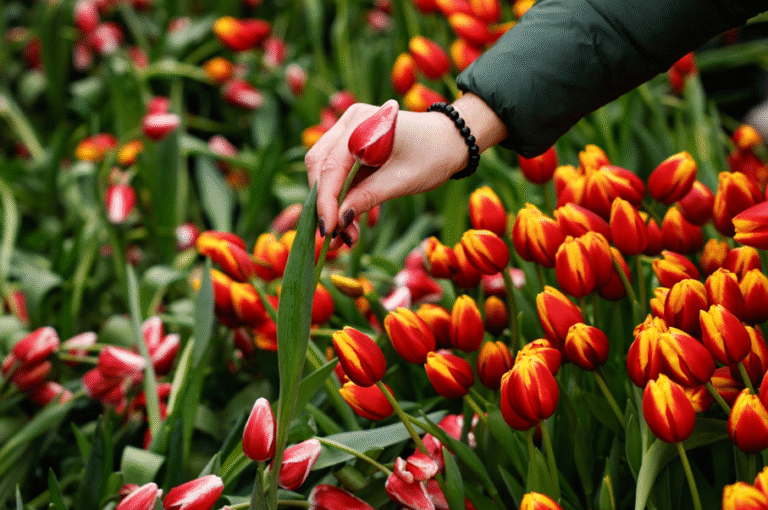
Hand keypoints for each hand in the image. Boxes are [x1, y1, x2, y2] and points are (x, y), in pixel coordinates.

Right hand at [305, 92, 507, 247]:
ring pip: (323, 169)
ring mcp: (347, 129)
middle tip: (335, 237)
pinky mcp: (350, 142)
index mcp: (363, 123)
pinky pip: (335, 171)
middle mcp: (350, 121)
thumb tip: (338, 222)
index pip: (331, 166)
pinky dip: (338, 197)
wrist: (449, 141)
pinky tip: (347, 222)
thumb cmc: (432, 157)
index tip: (327, 231)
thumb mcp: (402, 181)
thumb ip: (367, 198)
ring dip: (330, 203)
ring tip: (345, 235)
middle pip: (319, 165)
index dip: (325, 202)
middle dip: (324, 203)